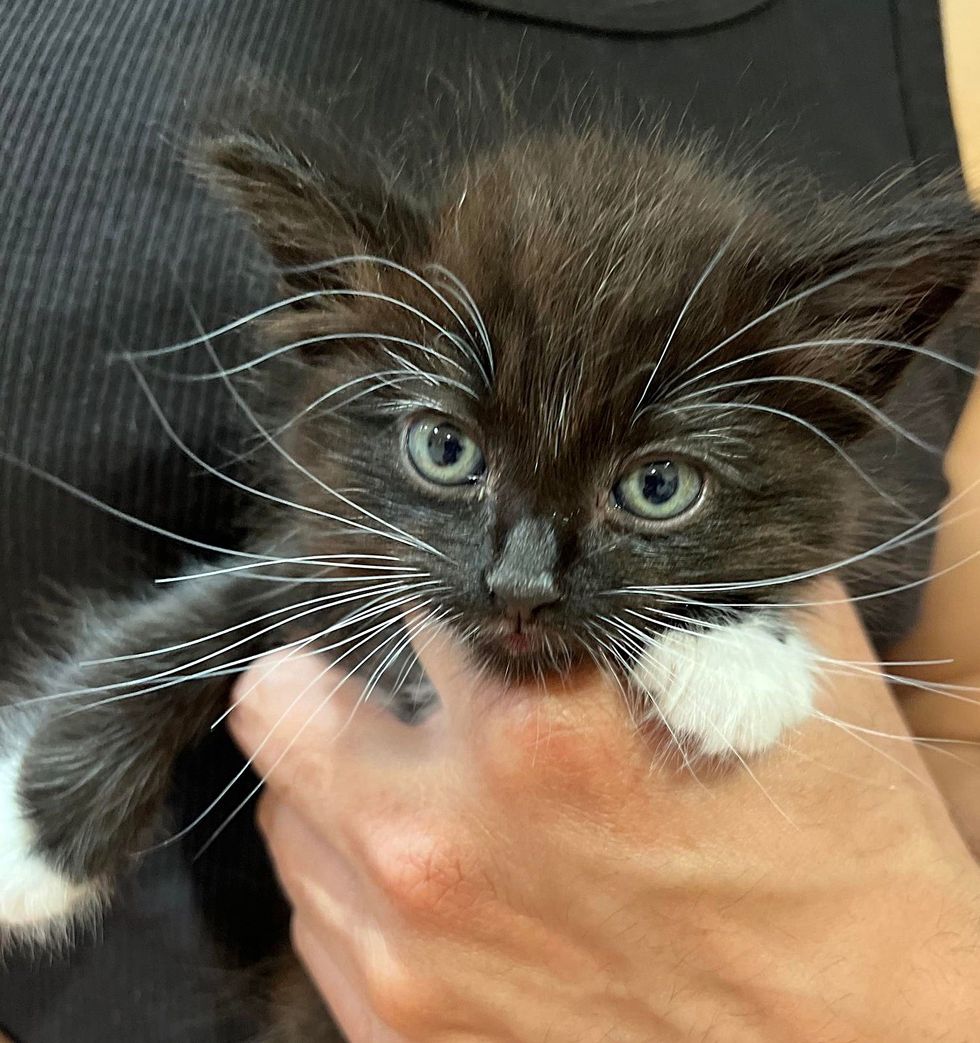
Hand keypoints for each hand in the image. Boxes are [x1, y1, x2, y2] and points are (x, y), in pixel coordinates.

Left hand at [229, 584, 979, 1041]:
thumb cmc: (839, 858)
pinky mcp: (403, 1037)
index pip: (411, 592)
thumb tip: (607, 512)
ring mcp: (409, 958)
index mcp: (540, 730)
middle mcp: (443, 846)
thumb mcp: (782, 666)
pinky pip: (318, 918)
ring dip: (352, 783)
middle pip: (282, 700)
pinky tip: (452, 876)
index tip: (459, 599)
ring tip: (439, 789)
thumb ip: (670, 572)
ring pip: (287, 813)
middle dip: (336, 676)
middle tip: (395, 685)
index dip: (445, 585)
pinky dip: (362, 880)